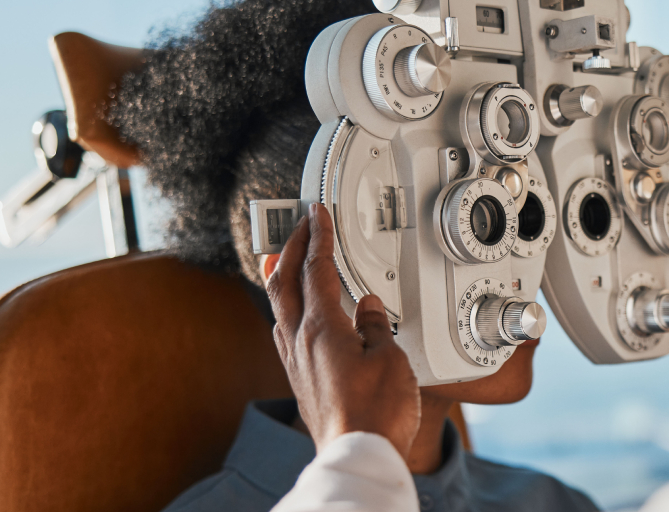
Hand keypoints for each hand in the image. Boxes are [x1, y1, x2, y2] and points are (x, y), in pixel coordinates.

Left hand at [267, 202, 420, 454]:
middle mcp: (300, 343)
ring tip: (284, 260)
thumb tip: (367, 308)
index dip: (318, 236)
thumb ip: (375, 326)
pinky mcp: (299, 381)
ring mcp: (295, 363)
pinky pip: (284, 331)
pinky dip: (287, 308)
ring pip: (278, 307)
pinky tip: (295, 314)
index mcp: (322, 329)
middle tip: (296, 225)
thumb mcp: (390, 359)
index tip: (317, 213)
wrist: (357, 455)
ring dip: (281, 276)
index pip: (316, 269)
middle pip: (284, 282)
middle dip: (290, 247)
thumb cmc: (376, 414)